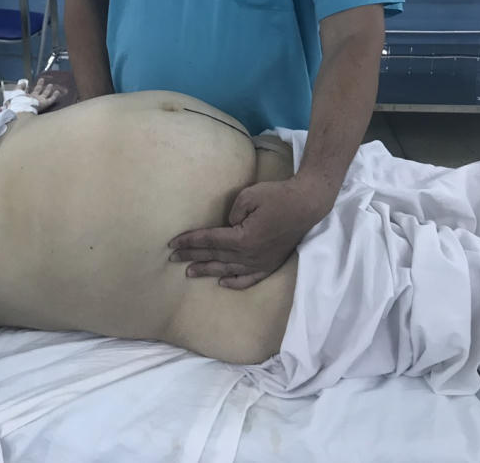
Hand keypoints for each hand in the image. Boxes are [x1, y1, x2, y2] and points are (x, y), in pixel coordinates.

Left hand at [13, 77, 65, 113]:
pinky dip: (54, 96)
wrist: (22, 110)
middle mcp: (34, 99)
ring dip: (48, 89)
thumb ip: (19, 87)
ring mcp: (40, 101)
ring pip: (45, 94)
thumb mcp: (16, 93)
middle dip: (39, 85)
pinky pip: (51, 100)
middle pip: (38, 91)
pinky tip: (57, 92)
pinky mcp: (45, 104)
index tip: (26, 84)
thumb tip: (24, 82)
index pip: (27, 92)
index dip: (26, 88)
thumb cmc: (18, 102)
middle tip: (42, 79)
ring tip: (50, 85)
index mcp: (26, 97)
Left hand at [168, 175, 334, 289]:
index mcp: (242, 238)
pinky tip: (223, 283)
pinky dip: (235, 282)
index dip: (189, 242)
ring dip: (208, 271)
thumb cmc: (277, 196)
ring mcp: (261, 262)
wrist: (306, 204)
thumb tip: (227, 226)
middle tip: (172, 259)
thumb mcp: (249, 196)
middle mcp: (249, 255)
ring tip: (190, 273)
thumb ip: (232, 212)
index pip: (209, 241)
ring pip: (228, 270)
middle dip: (192, 257)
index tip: (172, 244)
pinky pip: (250, 279)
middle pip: (214, 257)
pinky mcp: (271, 263)